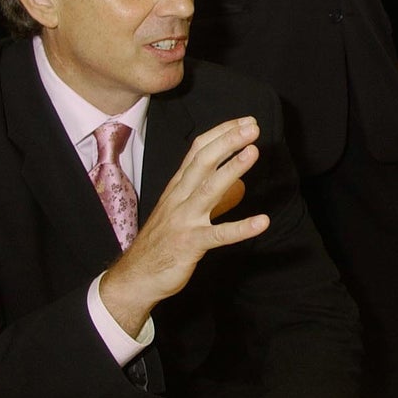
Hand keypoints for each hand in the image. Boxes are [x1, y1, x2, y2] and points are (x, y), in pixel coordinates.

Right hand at [100, 117, 270, 335]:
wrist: (135, 277)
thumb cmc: (161, 241)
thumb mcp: (176, 207)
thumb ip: (197, 189)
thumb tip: (227, 174)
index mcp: (177, 187)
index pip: (197, 151)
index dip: (221, 133)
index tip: (245, 121)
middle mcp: (179, 198)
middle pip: (202, 162)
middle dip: (227, 141)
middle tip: (253, 126)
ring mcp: (184, 220)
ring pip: (208, 189)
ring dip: (232, 169)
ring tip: (253, 152)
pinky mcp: (190, 244)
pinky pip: (219, 235)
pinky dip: (241, 228)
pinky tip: (262, 221)